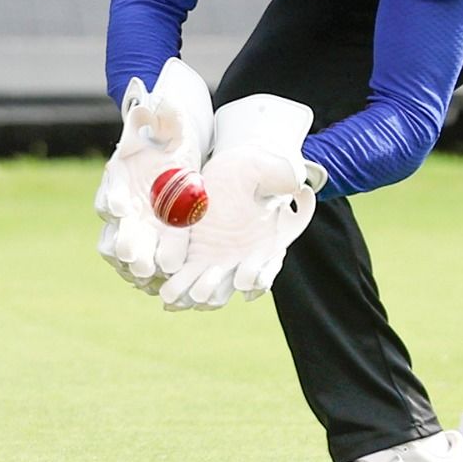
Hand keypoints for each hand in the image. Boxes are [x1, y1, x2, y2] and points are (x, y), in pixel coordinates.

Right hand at [95, 58, 214, 290]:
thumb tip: (158, 103)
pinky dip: (147, 274)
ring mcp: (132, 226)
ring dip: (134, 263)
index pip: (110, 189)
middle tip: (133, 256)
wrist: (175, 156)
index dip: (112, 198)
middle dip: (124, 241)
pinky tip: (158, 285)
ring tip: (145, 275)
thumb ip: (162, 116)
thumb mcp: (169, 124)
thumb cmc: (167, 139)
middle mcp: (120, 205)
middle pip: (114, 228)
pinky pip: (142, 262)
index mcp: (119, 176)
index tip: (118, 208)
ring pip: (124, 250)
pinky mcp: (149, 241)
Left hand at [159, 93, 320, 309]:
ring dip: (195, 293)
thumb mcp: (268, 167)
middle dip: (217, 289)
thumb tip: (296, 185)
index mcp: (268, 242)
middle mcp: (244, 258)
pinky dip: (177, 289)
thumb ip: (283, 176)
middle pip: (231, 284)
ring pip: (207, 289)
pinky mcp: (193, 256)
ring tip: (178, 294)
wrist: (229, 170)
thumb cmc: (252, 169)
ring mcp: (218, 261)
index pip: (267, 267)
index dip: (258, 275)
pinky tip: (167, 292)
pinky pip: (184, 280)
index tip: (245, 276)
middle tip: (205, 286)